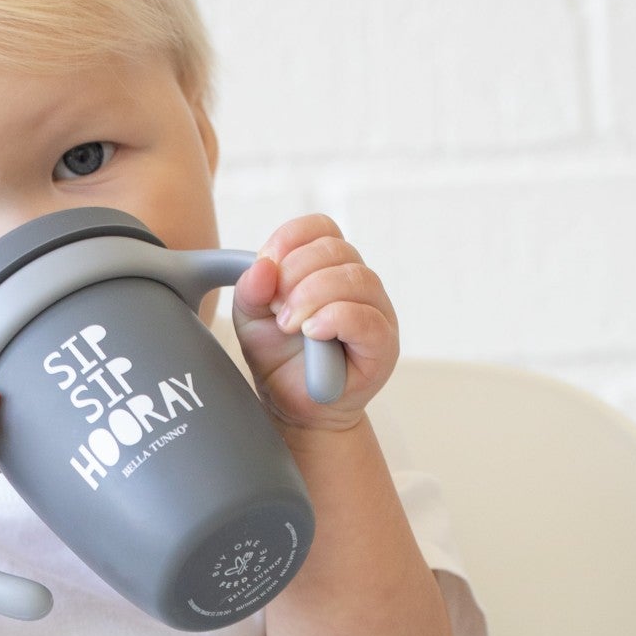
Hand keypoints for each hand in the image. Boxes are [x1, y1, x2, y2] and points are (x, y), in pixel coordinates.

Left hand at [231, 215, 399, 430]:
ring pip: (354, 279)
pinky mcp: (384, 344)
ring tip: (289, 324)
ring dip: (312, 297)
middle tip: (276, 308)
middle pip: (335, 249)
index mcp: (328, 267)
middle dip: (295, 274)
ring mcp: (376, 311)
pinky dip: (334, 319)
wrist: (294, 407)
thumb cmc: (279, 359)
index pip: (321, 228)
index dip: (291, 239)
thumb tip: (262, 266)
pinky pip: (366, 318)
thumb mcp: (250, 320)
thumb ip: (250, 290)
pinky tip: (312, 331)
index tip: (266, 265)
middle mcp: (357, 282)